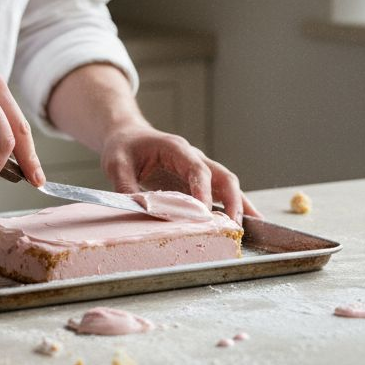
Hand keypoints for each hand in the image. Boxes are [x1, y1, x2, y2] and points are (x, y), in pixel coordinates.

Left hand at [100, 122, 259, 223]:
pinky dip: (234, 206)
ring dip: (239, 205)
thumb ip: (126, 187)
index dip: (204, 191)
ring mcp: (198, 169)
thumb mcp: (116, 164)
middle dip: (232, 200)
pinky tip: (245, 224)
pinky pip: (221, 192)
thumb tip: (140, 210)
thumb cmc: (123, 147)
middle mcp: (193, 157)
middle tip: (234, 226)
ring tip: (248, 229)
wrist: (127, 136)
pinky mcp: (197, 181)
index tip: (206, 213)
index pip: (196, 169)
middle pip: (222, 176)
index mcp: (175, 149)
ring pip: (227, 185)